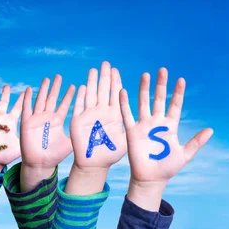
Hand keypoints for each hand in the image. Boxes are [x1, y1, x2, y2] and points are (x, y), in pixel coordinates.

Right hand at [0, 85, 24, 174]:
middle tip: (6, 86)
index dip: (21, 100)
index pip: (17, 108)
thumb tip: (34, 135)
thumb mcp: (18, 147)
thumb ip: (25, 138)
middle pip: (2, 102)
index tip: (26, 91)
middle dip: (4, 93)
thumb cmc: (4, 156)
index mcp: (10, 121)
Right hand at [19, 75, 74, 190]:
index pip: (64, 104)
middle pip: (52, 99)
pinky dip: (27, 100)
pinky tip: (29, 90)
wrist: (40, 164)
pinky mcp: (27, 123)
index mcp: (58, 121)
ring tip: (46, 79)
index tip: (74, 85)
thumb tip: (94, 130)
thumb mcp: (70, 143)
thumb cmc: (55, 155)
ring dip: (43, 90)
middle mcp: (47, 117)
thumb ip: (78, 134)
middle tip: (59, 76)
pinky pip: (27, 109)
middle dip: (56, 88)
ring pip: (40, 100)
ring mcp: (37, 119)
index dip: (68, 95)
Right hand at [67, 62, 127, 193]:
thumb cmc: (111, 154)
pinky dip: (80, 98)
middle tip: (106, 63)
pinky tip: (81, 87)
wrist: (94, 164)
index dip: (116, 82)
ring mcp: (89, 116)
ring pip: (90, 95)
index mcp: (114, 115)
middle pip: (103, 91)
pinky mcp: (78, 122)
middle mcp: (101, 112)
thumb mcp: (128, 141)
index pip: (115, 94)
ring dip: (92, 82)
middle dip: (104, 77)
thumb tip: (151, 124)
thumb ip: (136, 131)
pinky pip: (78, 107)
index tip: (116, 69)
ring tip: (94, 70)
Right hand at [119, 68, 212, 210]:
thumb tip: (211, 130)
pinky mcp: (132, 131)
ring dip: (144, 89)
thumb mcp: (184, 155)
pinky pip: (127, 115)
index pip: (175, 105)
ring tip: (145, 75)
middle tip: (162, 70)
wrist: (150, 179)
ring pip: (143, 103)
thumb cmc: (167, 168)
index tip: (181, 80)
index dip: (178, 93)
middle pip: (159, 99)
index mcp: (170, 126)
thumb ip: (196, 142)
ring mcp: (143, 125)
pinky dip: (125, 104)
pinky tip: (123, 91)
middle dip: (161, 85)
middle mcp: (156, 123)